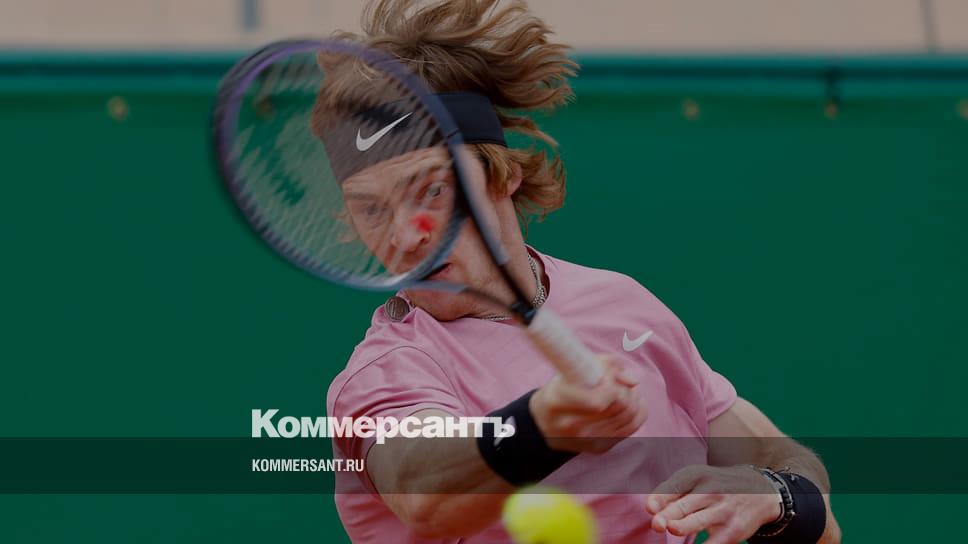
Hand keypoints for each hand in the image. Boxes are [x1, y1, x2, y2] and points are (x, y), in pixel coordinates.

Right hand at [529, 355, 647, 453]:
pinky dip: (637, 411)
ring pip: (629, 416)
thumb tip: (634, 381)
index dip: (612, 386)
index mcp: (558, 400)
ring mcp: (586, 440)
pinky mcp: (599, 447)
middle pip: (619, 407)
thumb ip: (606, 365)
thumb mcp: (572, 368)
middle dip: (625, 390)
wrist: (544, 424)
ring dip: (632, 398)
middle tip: (617, 382)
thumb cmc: (561, 389)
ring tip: (621, 391)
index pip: (598, 401)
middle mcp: (571, 425)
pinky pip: (632, 427)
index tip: (608, 377)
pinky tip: (627, 403)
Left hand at [645, 465, 781, 543]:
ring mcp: (723, 511)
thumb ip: (673, 493)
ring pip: (699, 522)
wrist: (758, 492)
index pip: (675, 487)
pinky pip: (714, 543)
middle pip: (685, 505)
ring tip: (673, 529)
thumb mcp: (696, 480)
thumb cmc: (714, 486)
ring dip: (683, 527)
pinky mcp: (733, 530)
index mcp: (696, 475)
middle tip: (657, 524)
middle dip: (669, 516)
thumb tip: (651, 510)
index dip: (660, 498)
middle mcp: (711, 491)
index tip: (649, 508)